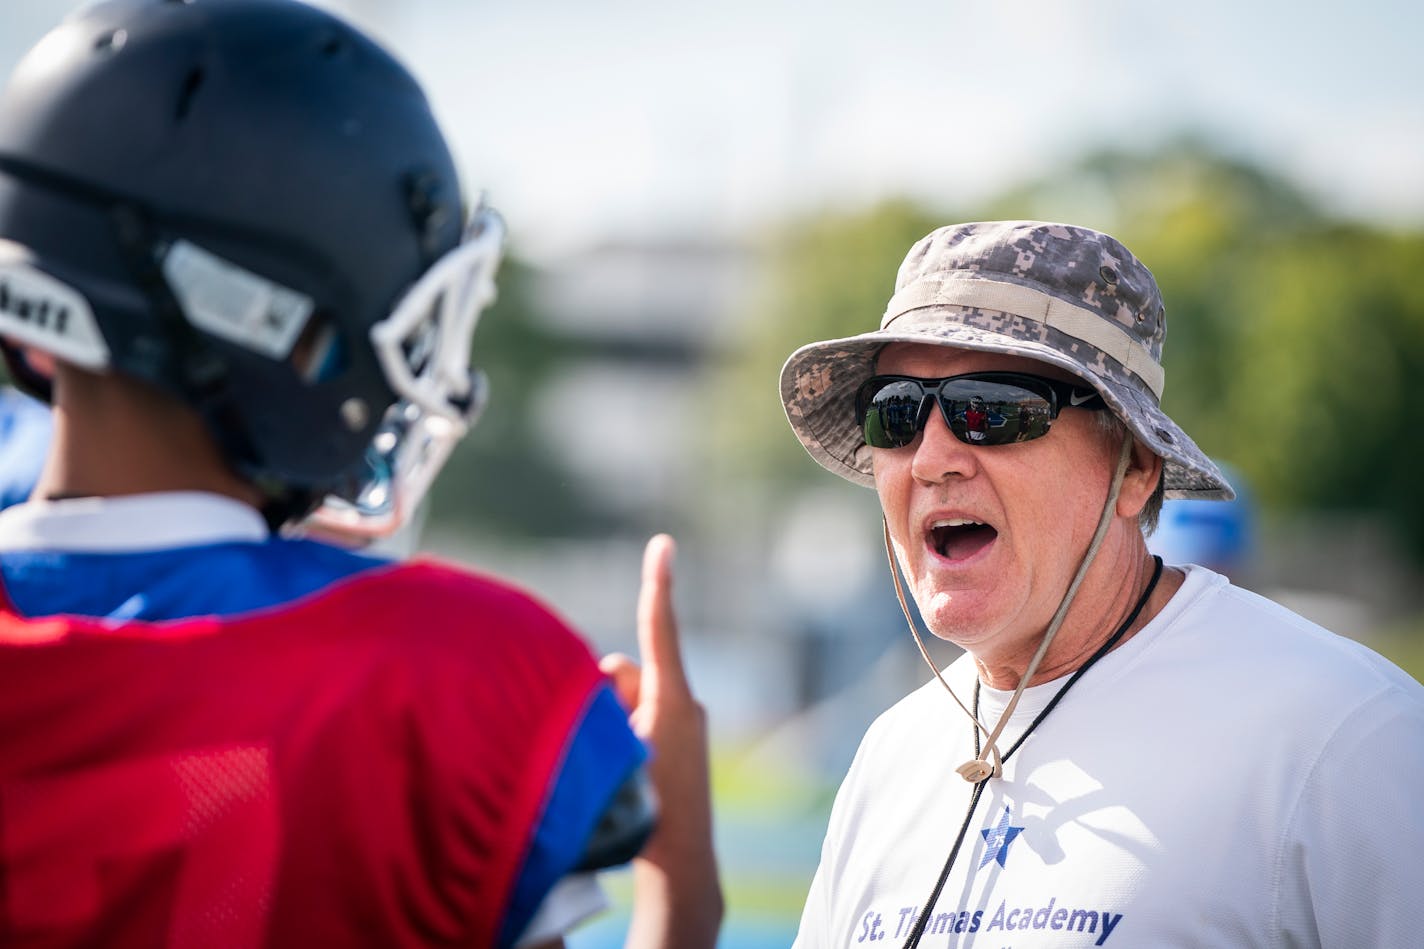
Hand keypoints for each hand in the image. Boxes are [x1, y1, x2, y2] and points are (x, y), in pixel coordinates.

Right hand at [599, 534, 722, 948]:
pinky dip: (625, 734)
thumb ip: (602, 708)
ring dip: (612, 721)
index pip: (658, 630)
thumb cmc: (646, 812)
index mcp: (672, 699)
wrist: (679, 863)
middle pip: (620, 673)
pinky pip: (637, 719)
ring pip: (624, 699)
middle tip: (610, 747)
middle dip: (603, 697)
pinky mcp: (679, 740)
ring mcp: (683, 722)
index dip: (656, 585)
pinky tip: (631, 775)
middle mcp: (683, 703)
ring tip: (623, 768)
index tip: (663, 544)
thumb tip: (598, 676)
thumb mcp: (617, 754)